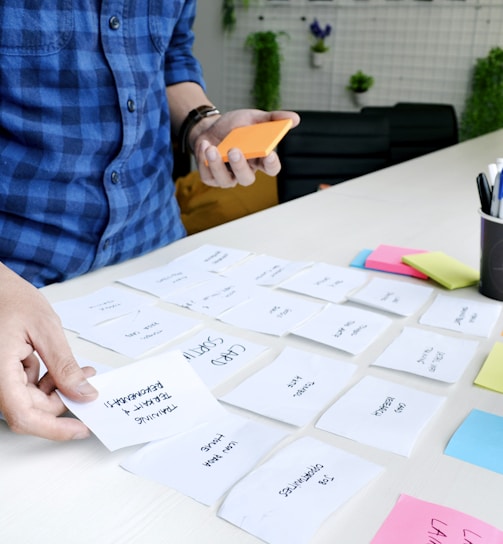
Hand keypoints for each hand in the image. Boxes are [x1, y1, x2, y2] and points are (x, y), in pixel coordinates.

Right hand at [0, 264, 97, 439]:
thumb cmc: (8, 297)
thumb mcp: (45, 328)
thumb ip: (65, 365)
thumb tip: (84, 393)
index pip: (24, 416)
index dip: (55, 428)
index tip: (81, 430)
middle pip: (30, 409)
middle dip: (63, 399)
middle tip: (89, 382)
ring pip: (28, 399)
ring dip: (56, 389)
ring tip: (79, 370)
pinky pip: (23, 387)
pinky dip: (44, 380)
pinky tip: (56, 364)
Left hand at [193, 109, 299, 187]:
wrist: (209, 128)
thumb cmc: (234, 127)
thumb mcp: (253, 118)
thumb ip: (273, 119)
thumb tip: (294, 118)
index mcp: (259, 159)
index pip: (271, 168)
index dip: (271, 165)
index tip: (269, 154)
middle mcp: (244, 171)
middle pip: (247, 179)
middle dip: (240, 166)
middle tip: (235, 150)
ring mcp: (228, 177)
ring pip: (226, 181)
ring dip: (218, 166)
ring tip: (211, 148)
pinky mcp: (211, 178)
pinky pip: (208, 176)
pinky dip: (204, 161)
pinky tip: (204, 144)